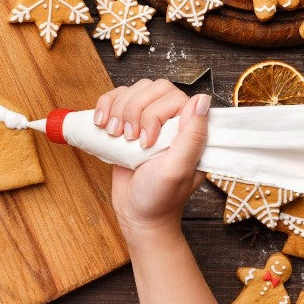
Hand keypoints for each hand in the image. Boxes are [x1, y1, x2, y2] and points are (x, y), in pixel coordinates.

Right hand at [93, 79, 209, 240]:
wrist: (137, 215)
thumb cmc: (160, 198)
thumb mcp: (177, 170)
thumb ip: (192, 136)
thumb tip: (202, 99)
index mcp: (190, 130)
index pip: (172, 97)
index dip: (153, 114)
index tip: (146, 143)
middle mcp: (172, 121)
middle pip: (150, 88)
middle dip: (132, 111)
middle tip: (128, 139)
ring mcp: (148, 120)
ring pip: (132, 90)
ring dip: (117, 110)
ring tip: (114, 134)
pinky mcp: (128, 123)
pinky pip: (115, 99)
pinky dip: (104, 106)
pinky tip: (101, 124)